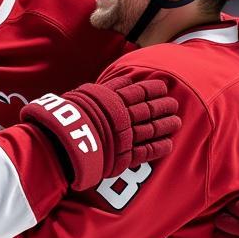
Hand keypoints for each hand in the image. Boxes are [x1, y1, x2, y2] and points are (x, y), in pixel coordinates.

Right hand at [22, 77, 180, 191]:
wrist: (61, 142)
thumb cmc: (67, 116)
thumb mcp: (85, 95)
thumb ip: (105, 89)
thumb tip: (120, 81)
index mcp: (112, 101)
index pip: (138, 92)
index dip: (152, 89)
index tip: (163, 86)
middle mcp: (122, 118)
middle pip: (148, 110)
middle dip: (163, 106)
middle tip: (174, 104)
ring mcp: (125, 138)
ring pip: (151, 129)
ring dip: (165, 125)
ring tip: (177, 122)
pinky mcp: (124, 157)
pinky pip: (146, 152)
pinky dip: (159, 148)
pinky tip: (169, 145)